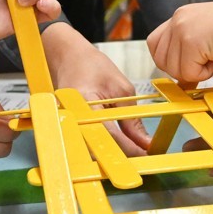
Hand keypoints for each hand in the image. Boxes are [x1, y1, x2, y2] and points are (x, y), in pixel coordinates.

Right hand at [43, 24, 152, 154]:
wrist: (68, 58)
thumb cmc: (93, 67)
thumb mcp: (122, 89)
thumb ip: (132, 121)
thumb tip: (145, 143)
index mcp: (84, 105)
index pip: (109, 136)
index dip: (130, 148)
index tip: (147, 154)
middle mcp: (70, 119)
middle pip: (97, 150)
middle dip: (121, 156)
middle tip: (141, 154)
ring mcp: (65, 125)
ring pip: (90, 152)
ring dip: (110, 153)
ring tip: (130, 149)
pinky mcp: (66, 129)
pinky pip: (85, 145)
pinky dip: (101, 146)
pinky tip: (115, 145)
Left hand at [146, 0, 212, 84]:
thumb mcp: (212, 39)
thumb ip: (195, 56)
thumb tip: (186, 84)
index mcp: (182, 16)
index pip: (155, 43)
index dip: (169, 60)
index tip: (187, 66)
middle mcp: (178, 19)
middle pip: (160, 59)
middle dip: (182, 69)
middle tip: (207, 64)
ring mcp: (182, 29)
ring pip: (174, 70)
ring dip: (196, 71)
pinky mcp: (190, 42)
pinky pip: (188, 73)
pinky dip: (205, 73)